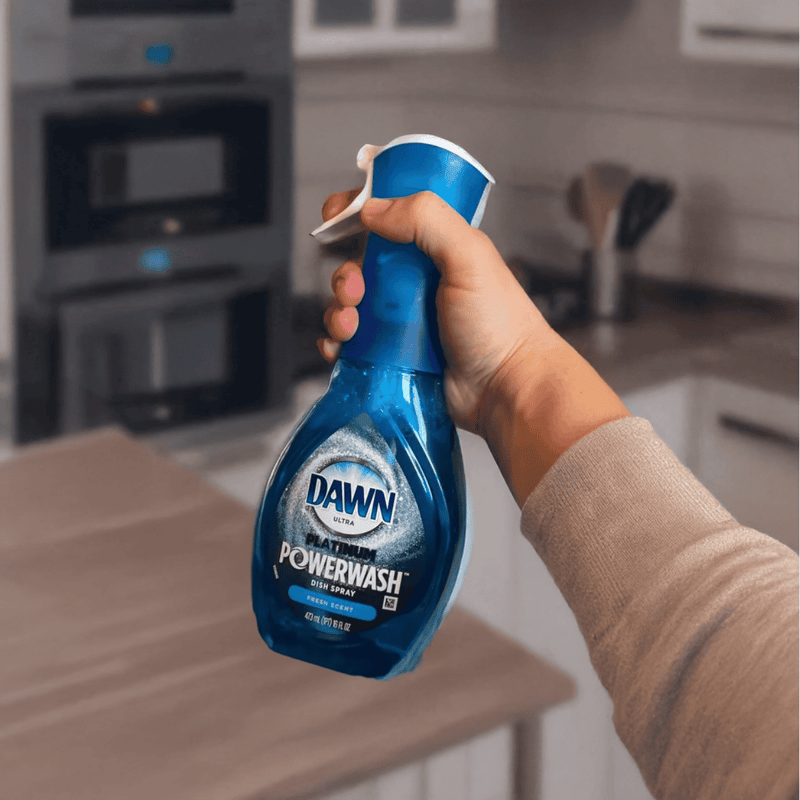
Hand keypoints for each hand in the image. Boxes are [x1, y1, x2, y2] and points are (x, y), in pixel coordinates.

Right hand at [319, 190, 553, 436]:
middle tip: (354, 292)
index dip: (356, 212)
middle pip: (358, 267)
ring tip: (349, 328)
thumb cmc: (497, 323)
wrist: (504, 390)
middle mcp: (414, 284)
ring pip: (349, 307)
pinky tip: (340, 349)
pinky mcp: (390, 358)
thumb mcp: (469, 256)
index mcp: (434, 251)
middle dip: (344, 276)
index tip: (334, 217)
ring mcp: (400, 323)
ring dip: (337, 312)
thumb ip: (427, 220)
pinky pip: (349, 346)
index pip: (388, 219)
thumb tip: (371, 208)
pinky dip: (335, 344)